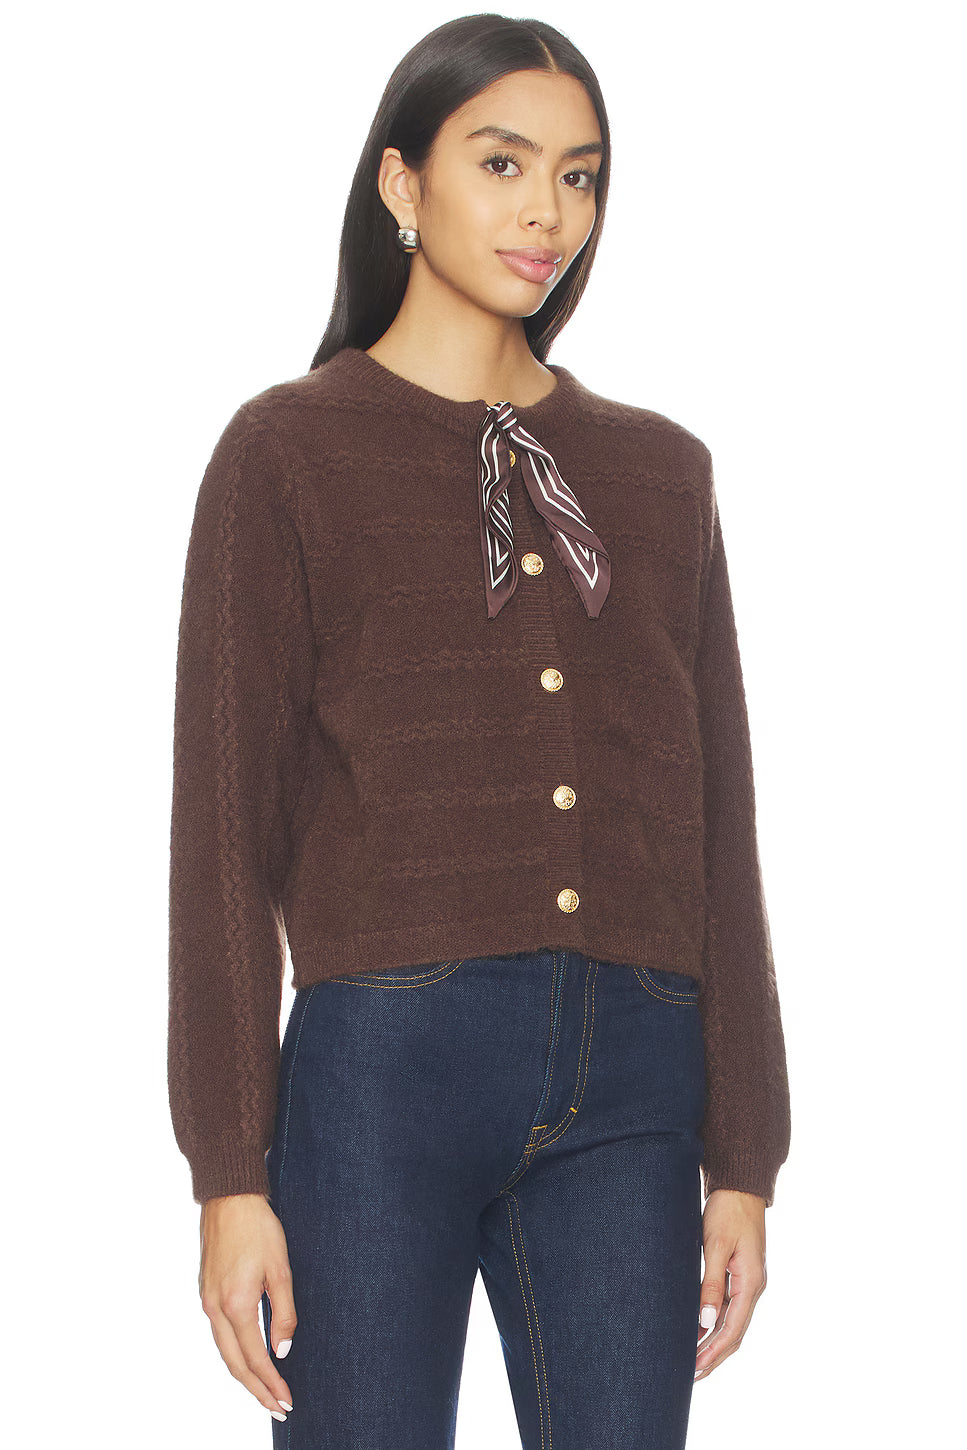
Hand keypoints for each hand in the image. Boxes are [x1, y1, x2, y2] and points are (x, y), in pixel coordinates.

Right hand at [198, 1193, 296, 1423]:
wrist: (229, 1199)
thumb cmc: (258, 1228)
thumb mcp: (281, 1269)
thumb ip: (284, 1313)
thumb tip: (282, 1352)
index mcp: (235, 1305)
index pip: (255, 1359)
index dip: (271, 1384)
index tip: (287, 1401)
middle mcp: (215, 1309)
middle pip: (235, 1365)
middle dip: (257, 1390)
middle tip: (277, 1409)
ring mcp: (207, 1302)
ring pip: (224, 1352)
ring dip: (245, 1376)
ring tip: (265, 1392)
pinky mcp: (206, 1293)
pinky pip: (219, 1335)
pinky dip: (234, 1355)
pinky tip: (248, 1359)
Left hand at [693, 1188, 767, 1380]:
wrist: (740, 1186)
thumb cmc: (727, 1211)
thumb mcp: (715, 1245)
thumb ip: (710, 1283)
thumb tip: (705, 1321)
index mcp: (751, 1282)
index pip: (732, 1329)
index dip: (713, 1351)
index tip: (695, 1368)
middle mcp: (754, 1286)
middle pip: (734, 1332)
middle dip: (714, 1355)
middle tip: (691, 1375)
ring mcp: (749, 1281)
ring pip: (732, 1322)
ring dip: (714, 1342)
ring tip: (693, 1360)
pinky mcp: (741, 1274)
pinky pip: (730, 1307)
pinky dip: (716, 1323)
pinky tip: (701, 1330)